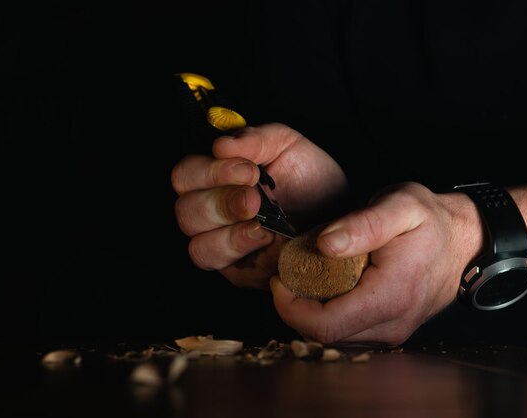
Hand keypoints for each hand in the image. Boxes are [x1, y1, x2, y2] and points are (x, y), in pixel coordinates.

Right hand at [171, 123, 347, 288]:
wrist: (342, 211)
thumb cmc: (309, 177)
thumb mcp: (286, 145)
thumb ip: (255, 139)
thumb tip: (220, 144)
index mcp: (215, 179)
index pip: (185, 176)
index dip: (209, 173)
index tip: (248, 171)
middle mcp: (212, 214)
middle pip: (186, 213)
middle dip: (221, 204)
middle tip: (255, 200)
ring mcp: (224, 246)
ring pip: (199, 248)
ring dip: (229, 235)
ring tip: (261, 225)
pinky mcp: (242, 273)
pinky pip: (228, 270)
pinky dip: (246, 255)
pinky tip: (268, 241)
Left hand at [270, 182, 483, 345]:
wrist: (464, 241)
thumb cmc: (431, 221)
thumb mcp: (400, 206)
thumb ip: (363, 225)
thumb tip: (323, 246)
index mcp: (390, 297)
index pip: (325, 324)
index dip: (290, 307)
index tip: (280, 278)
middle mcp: (391, 325)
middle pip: (323, 335)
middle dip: (296, 306)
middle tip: (291, 271)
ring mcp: (392, 332)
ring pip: (332, 337)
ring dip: (311, 309)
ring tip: (309, 274)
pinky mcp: (389, 331)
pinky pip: (347, 332)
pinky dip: (328, 312)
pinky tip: (329, 285)